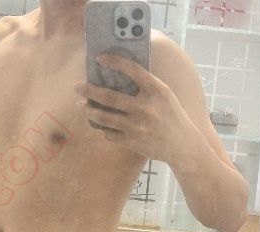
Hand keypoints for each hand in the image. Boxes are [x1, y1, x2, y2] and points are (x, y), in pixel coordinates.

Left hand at [74, 53, 201, 163]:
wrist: (182, 145)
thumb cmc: (172, 116)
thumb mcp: (165, 95)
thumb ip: (146, 85)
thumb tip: (119, 73)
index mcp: (156, 91)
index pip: (132, 70)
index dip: (114, 62)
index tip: (99, 58)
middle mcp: (145, 108)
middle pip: (109, 97)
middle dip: (89, 91)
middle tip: (77, 87)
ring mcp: (137, 127)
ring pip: (104, 117)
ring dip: (89, 111)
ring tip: (81, 105)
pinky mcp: (132, 142)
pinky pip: (109, 133)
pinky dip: (102, 128)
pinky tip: (97, 123)